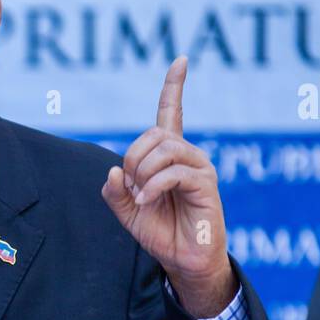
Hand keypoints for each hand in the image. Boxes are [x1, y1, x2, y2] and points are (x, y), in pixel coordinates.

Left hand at [101, 56, 235, 317]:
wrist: (183, 260)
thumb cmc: (160, 232)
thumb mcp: (126, 211)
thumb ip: (113, 191)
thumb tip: (114, 170)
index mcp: (169, 156)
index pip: (172, 112)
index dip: (174, 86)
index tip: (181, 59)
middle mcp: (187, 155)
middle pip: (154, 134)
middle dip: (132, 158)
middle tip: (130, 187)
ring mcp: (199, 167)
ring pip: (163, 149)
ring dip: (142, 173)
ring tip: (141, 197)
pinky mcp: (205, 184)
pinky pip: (173, 172)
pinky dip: (152, 186)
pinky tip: (147, 201)